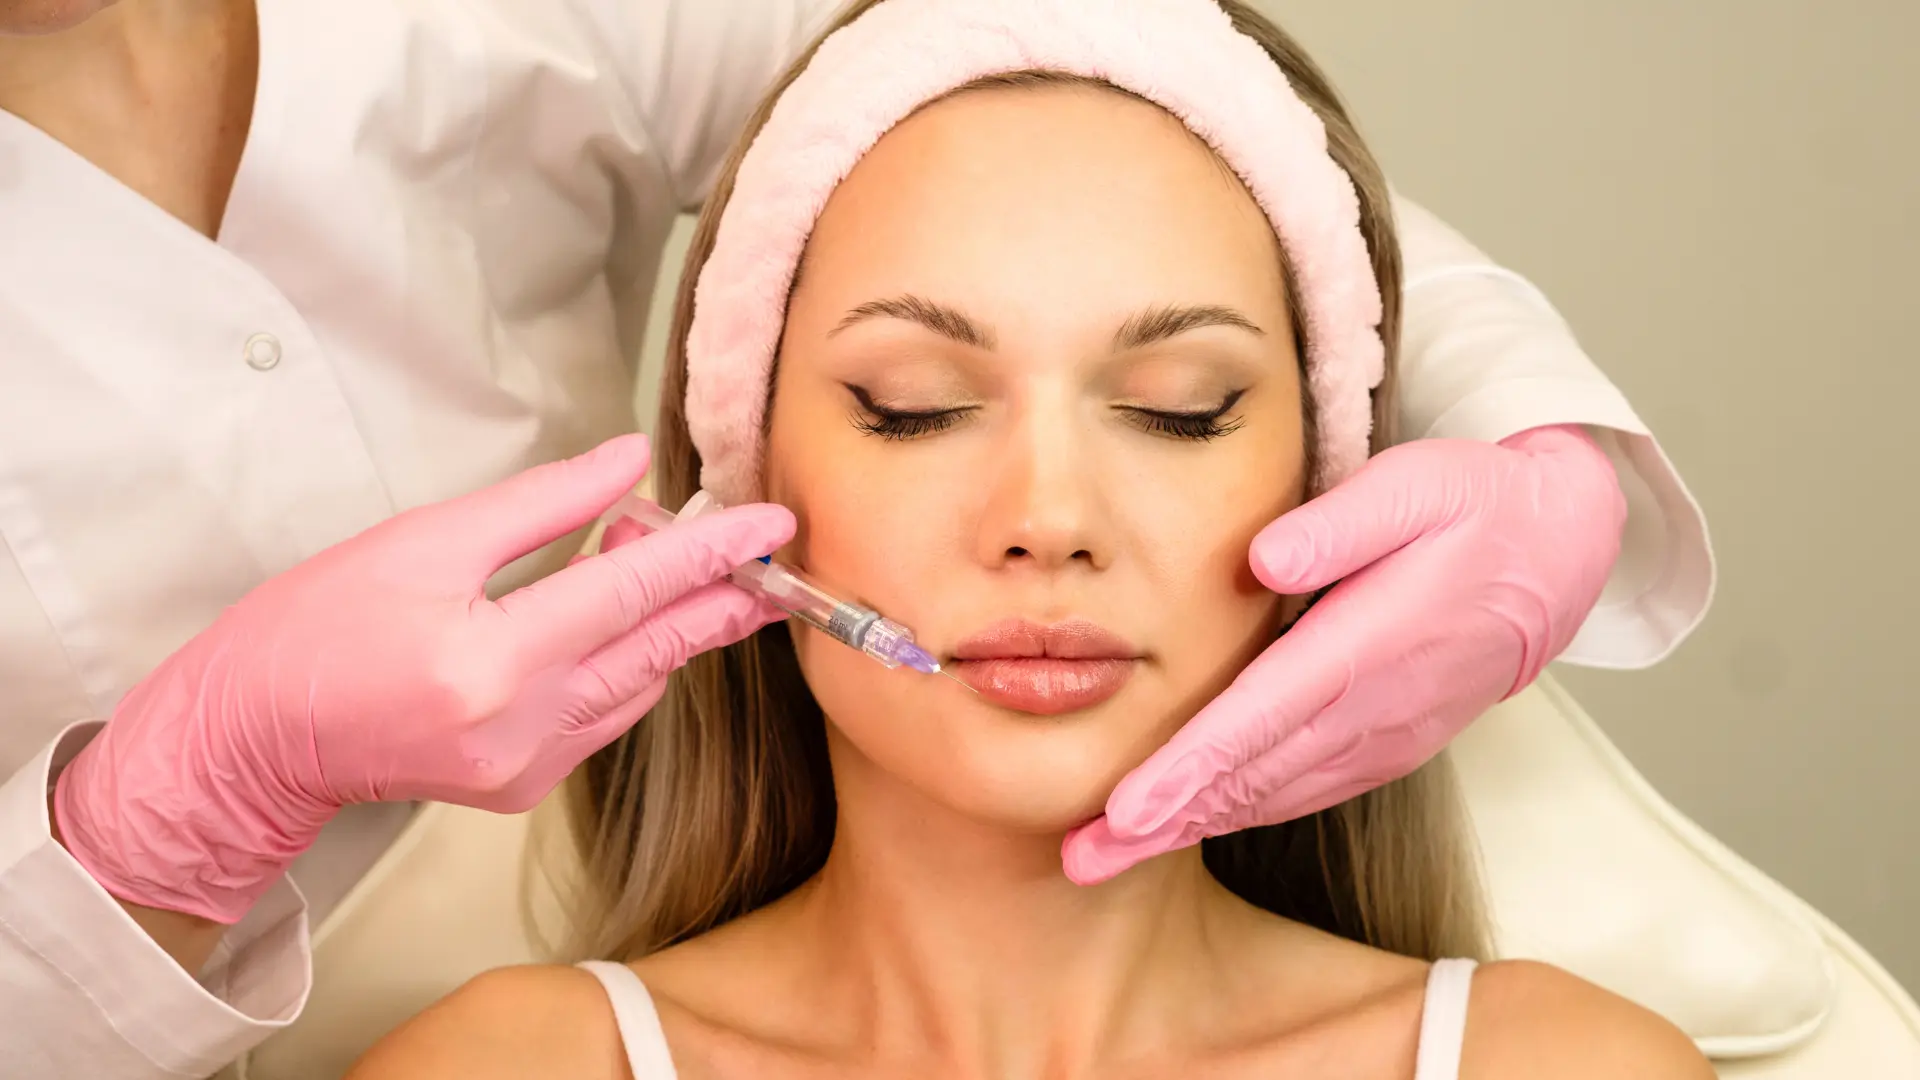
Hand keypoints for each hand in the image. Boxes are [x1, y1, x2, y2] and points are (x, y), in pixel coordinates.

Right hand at [54, 435, 792, 922]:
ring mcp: (527, 769)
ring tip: (683, 560)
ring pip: (641, 685)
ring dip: (673, 622)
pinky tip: (629, 617)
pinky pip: (607, 716)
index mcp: (493, 662)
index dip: (712, 550)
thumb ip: (542, 505)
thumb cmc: (316, 627)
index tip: (772, 521)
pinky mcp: (523, 786)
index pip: (634, 590)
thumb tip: (631, 463)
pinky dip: (630, 663)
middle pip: (658, 647)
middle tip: (779, 553)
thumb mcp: (425, 539)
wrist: (251, 737)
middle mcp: (524, 728)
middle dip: (725, 595)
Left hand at [1062, 424, 1624, 883]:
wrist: (1556, 555)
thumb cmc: (1474, 506)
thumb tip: (1263, 559)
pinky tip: (1192, 825)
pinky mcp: (1388, 744)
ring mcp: (1383, 736)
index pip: (1260, 719)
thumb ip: (1339, 523)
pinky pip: (1304, 791)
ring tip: (1111, 854)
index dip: (1189, 768)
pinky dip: (1242, 814)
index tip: (1127, 808)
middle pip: (1250, 777)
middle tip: (1083, 857)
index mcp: (1366, 646)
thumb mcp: (1416, 486)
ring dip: (1190, 829)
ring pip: (1271, 795)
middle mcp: (1372, 709)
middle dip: (1163, 822)